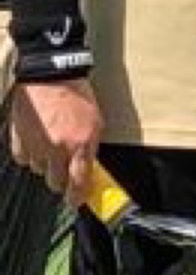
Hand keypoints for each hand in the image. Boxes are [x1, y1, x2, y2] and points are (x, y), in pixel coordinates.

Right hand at [10, 79, 102, 206]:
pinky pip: (24, 159)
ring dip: (45, 162)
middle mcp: (59, 149)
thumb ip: (90, 148)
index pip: (79, 183)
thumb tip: (88, 171)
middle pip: (56, 182)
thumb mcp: (96, 121)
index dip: (77, 196)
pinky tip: (36, 138)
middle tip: (63, 166)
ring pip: (39, 170)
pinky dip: (29, 153)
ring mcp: (37, 146)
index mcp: (81, 144)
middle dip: (60, 177)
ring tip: (51, 141)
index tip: (76, 200)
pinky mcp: (20, 140)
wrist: (52, 74)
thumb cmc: (77, 95)